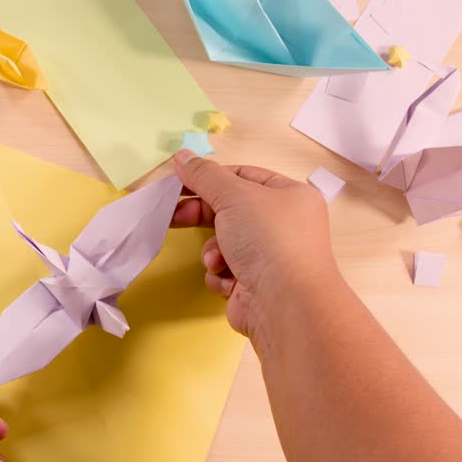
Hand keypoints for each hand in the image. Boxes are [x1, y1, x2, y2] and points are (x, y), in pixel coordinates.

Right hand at [171, 150, 340, 341]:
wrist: (285, 305)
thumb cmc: (267, 240)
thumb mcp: (234, 196)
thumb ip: (204, 175)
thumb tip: (182, 156)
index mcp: (289, 196)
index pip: (244, 176)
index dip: (211, 177)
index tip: (179, 181)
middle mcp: (284, 225)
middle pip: (230, 210)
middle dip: (202, 214)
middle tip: (172, 215)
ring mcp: (270, 257)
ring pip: (224, 243)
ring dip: (213, 251)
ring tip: (219, 261)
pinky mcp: (255, 285)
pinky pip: (225, 271)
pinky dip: (221, 275)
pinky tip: (229, 282)